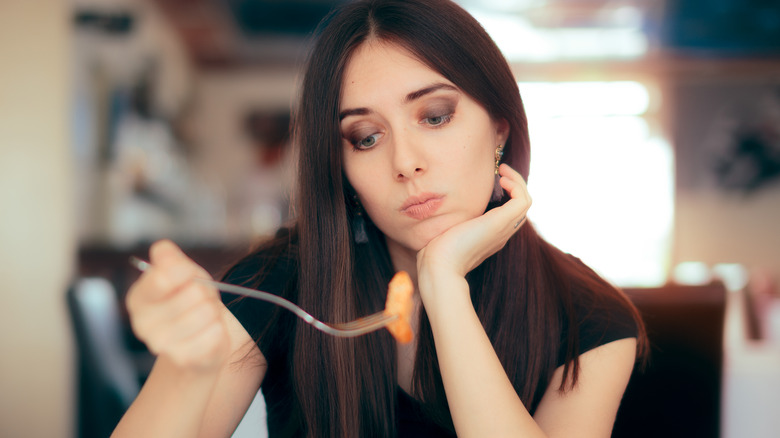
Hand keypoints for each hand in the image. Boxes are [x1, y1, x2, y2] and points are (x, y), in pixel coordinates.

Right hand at [126, 240, 229, 372]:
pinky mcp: (185, 359)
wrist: (198, 341)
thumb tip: (162, 250)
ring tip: (204, 317)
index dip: (186, 271)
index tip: (188, 275)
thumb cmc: (189, 301)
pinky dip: (218, 330)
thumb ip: (169, 258)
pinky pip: (216, 333)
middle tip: (200, 301)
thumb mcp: (181, 273)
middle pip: (194, 293)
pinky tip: (207, 334)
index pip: (162, 276)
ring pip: (207, 312)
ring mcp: (162, 345)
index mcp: (138, 298)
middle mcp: (143, 325)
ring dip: (213, 312)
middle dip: (205, 293)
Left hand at [416, 164, 530, 289]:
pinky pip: (523, 200)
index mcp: (490, 236)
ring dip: (517, 181)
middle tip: (500, 171)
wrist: (439, 266)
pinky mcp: (500, 223)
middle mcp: (501, 233)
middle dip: (514, 184)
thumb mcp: (446, 231)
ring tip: (502, 171)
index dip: (506, 194)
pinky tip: (501, 179)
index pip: (509, 213)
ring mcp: (503, 229)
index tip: (492, 180)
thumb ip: (451, 222)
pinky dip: (516, 185)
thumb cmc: (435, 253)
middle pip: (521, 206)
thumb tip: (440, 209)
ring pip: (525, 201)